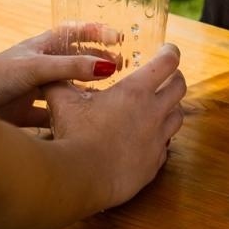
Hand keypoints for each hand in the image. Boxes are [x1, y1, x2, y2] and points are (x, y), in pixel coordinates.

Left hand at [0, 27, 121, 127]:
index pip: (73, 33)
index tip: (118, 38)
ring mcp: (32, 91)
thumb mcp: (35, 68)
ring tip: (108, 95)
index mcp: (40, 48)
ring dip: (85, 91)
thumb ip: (70, 68)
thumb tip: (107, 66)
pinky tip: (82, 123)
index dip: (95, 32)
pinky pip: (53, 116)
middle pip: (74, 61)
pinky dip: (67, 118)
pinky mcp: (25, 115)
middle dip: (97, 62)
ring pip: (66, 89)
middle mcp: (38, 67)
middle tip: (121, 67)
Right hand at [46, 44, 186, 209]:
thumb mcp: (62, 102)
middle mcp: (154, 113)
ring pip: (177, 118)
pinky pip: (165, 147)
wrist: (80, 180)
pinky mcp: (154, 164)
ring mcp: (157, 140)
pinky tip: (146, 139)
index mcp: (136, 91)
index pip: (167, 62)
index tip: (168, 49)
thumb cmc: (73, 136)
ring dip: (171, 108)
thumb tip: (49, 73)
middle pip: (180, 88)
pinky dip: (159, 139)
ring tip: (159, 107)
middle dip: (175, 78)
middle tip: (166, 77)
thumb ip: (59, 82)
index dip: (170, 52)